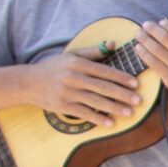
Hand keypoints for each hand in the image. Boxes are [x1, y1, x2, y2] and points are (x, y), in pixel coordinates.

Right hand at [23, 50, 141, 125]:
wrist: (28, 82)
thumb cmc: (54, 67)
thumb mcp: (71, 54)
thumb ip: (93, 51)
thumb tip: (113, 44)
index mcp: (77, 63)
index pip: (104, 71)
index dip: (121, 78)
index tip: (135, 83)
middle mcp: (73, 77)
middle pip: (103, 87)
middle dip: (122, 94)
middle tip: (139, 100)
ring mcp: (68, 93)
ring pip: (95, 101)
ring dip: (114, 108)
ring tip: (129, 113)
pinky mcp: (63, 106)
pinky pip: (84, 113)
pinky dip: (97, 118)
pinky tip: (110, 123)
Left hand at [138, 20, 167, 115]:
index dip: (167, 24)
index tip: (161, 22)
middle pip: (166, 39)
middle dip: (152, 29)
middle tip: (145, 25)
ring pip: (157, 50)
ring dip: (144, 40)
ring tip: (138, 34)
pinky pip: (153, 63)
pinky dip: (144, 54)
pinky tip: (139, 48)